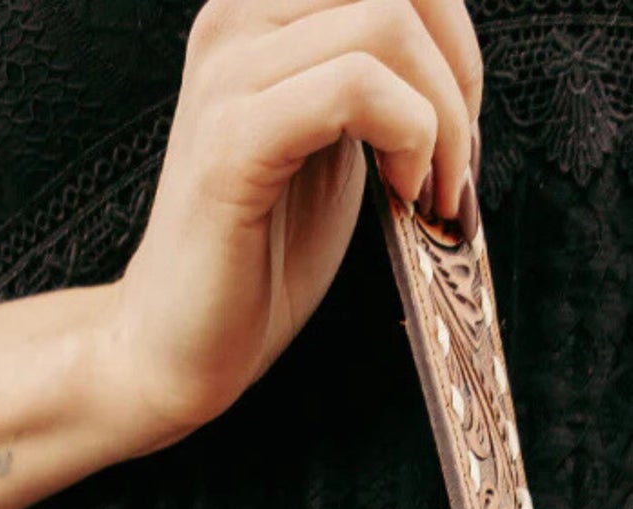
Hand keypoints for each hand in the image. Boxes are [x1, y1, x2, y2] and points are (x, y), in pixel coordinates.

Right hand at [93, 0, 482, 448]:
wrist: (179, 344)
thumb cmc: (262, 251)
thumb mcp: (336, 134)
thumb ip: (378, 73)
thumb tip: (460, 48)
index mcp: (260, 10)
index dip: (454, 32)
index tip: (459, 122)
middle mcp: (235, 20)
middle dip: (459, 67)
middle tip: (457, 159)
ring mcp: (228, 77)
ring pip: (386, 21)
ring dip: (441, 112)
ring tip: (433, 187)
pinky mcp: (233, 142)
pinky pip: (355, 88)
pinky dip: (410, 138)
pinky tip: (404, 195)